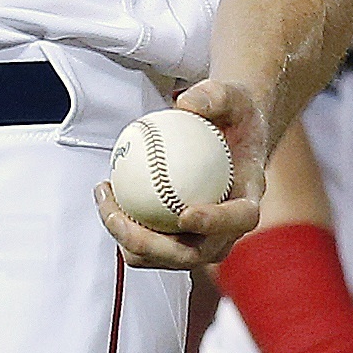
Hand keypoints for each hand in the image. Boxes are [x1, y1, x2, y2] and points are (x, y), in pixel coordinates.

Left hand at [94, 79, 267, 270]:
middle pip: (194, 254)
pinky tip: (107, 195)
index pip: (240, 219)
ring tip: (104, 200)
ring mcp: (202, 240)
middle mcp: (228, 230)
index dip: (214, 223)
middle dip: (152, 245)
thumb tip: (186, 104)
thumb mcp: (230, 95)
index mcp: (248, 199)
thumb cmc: (233, 117)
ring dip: (128, 238)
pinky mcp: (178, 239)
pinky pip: (148, 244)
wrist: (230, 136)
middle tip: (117, 216)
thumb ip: (213, 96)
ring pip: (164, 257)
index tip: (185, 213)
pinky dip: (125, 226)